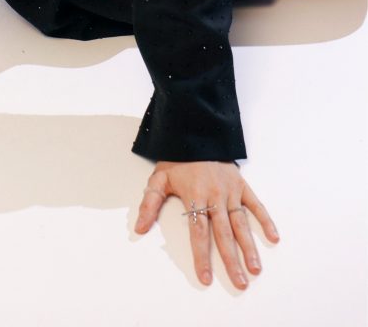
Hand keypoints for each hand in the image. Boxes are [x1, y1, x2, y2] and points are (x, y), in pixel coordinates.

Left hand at [134, 160, 279, 288]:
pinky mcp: (241, 184)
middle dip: (231, 260)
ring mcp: (230, 190)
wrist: (195, 131)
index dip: (202, 256)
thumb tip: (140, 228)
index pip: (198, 232)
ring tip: (255, 269)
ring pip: (241, 223)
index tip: (206, 278)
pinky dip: (265, 220)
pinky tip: (273, 237)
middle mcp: (214, 196)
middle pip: (223, 233)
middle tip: (240, 283)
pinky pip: (255, 204)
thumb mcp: (158, 179)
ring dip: (249, 247)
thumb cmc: (177, 158)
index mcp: (194, 196)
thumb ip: (149, 204)